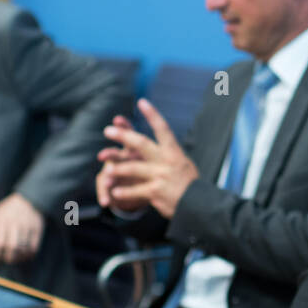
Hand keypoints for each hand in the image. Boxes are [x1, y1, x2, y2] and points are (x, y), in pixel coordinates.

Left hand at [0, 192, 44, 263]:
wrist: (27, 200)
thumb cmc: (6, 210)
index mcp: (2, 222)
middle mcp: (15, 224)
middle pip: (12, 247)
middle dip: (8, 258)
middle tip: (5, 261)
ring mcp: (27, 227)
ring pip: (23, 248)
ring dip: (18, 258)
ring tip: (14, 260)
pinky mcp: (37, 229)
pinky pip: (34, 246)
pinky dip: (30, 254)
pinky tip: (25, 256)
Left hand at [98, 99, 197, 217]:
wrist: (200, 205)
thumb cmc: (191, 185)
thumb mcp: (185, 165)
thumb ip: (170, 155)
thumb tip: (162, 144)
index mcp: (174, 152)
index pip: (163, 129)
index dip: (152, 115)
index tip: (141, 102)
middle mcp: (166, 161)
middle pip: (141, 144)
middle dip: (123, 136)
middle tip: (108, 130)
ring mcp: (160, 176)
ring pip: (133, 168)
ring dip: (117, 169)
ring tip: (107, 171)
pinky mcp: (155, 192)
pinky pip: (134, 191)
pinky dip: (124, 193)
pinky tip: (114, 193)